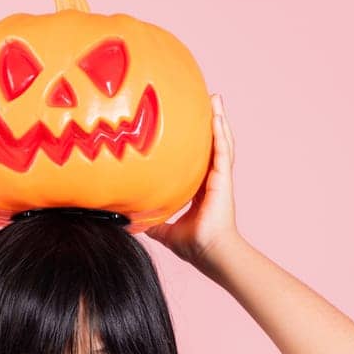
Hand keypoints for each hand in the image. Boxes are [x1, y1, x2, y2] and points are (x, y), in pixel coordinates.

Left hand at [145, 93, 240, 265]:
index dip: (196, 142)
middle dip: (211, 122)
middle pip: (212, 144)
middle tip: (207, 101)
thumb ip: (151, 222)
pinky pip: (222, 151)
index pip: (198, 159)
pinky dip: (220, 133)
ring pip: (221, 142)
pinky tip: (217, 117)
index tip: (189, 124)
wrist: (207, 252)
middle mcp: (212, 180)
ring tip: (215, 100)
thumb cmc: (192, 245)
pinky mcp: (222, 180)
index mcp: (200, 189)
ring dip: (219, 120)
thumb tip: (130, 221)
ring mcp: (219, 178)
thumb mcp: (164, 229)